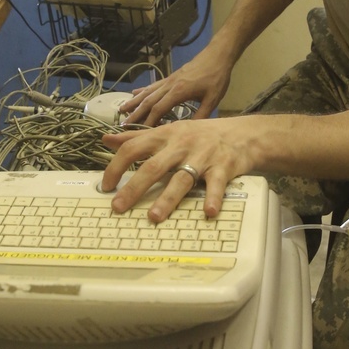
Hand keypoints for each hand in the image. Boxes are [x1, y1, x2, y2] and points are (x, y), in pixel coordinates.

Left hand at [101, 116, 255, 221]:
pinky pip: (216, 185)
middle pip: (153, 166)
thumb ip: (137, 137)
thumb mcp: (168, 131)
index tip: (105, 186)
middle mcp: (181, 146)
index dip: (116, 166)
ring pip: (181, 179)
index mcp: (165, 136)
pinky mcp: (223, 168)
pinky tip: (208, 212)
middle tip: (118, 207)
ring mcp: (202, 157)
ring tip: (154, 217)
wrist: (243, 133)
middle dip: (134, 188)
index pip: (133, 148)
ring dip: (167, 199)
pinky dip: (212, 198)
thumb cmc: (200, 135)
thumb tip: (106, 139)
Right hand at [119, 39, 234, 125]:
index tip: (139, 132)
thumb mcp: (213, 98)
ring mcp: (169, 80)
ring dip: (134, 102)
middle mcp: (169, 85)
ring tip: (121, 110)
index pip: (158, 109)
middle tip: (122, 125)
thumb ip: (201, 114)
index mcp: (179, 92)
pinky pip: (153, 85)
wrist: (218, 54)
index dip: (148, 121)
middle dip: (135, 114)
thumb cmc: (217, 77)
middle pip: (148, 101)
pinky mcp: (171, 76)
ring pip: (148, 92)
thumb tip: (190, 131)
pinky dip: (143, 90)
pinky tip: (135, 93)